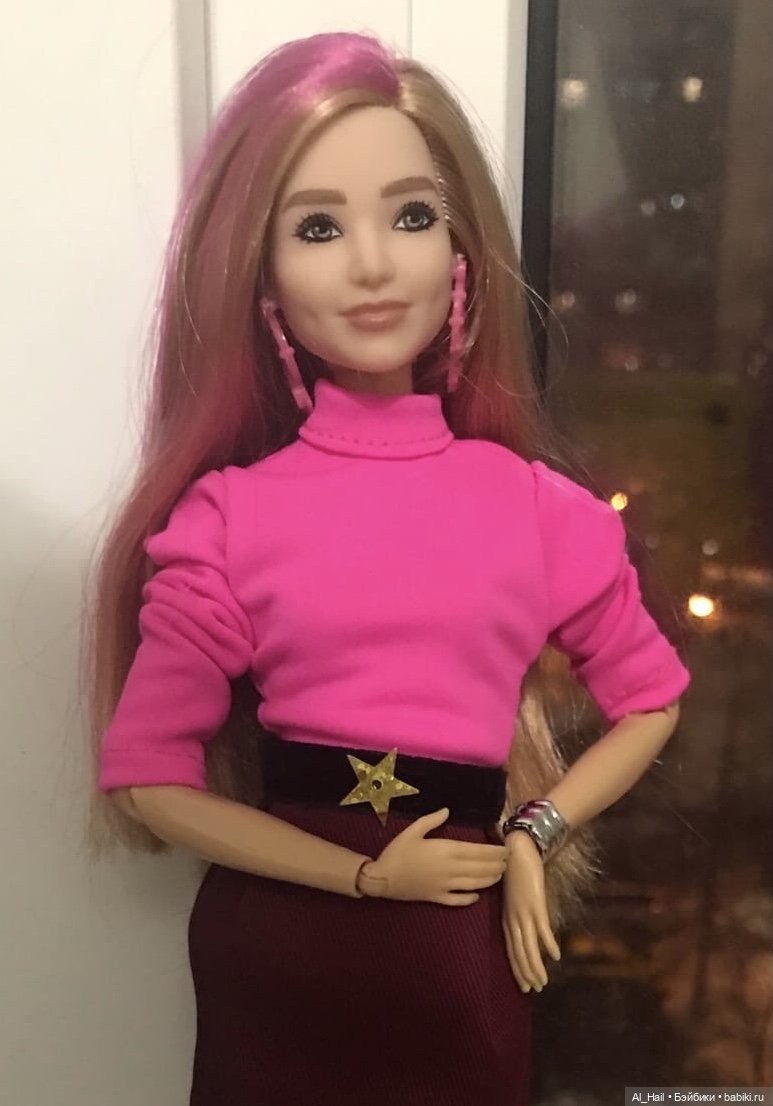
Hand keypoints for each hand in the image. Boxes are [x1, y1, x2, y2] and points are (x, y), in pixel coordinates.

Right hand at [358, 807, 508, 904]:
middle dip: (496, 865)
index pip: (477, 851)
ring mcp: (445, 885)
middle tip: (508, 862)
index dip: (494, 852)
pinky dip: (470, 899)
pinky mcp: (438, 898)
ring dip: (489, 880)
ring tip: (499, 875)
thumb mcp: (412, 830)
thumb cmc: (397, 852)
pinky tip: (477, 896)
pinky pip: (458, 900)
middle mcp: (450, 869)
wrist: (382, 878)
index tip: (506, 849)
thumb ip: (431, 820)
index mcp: (446, 850)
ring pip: (474, 884)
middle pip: (480, 868)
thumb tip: (447, 810)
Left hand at [501, 831, 560, 992]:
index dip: (517, 968)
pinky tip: (555, 956)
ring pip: (528, 946)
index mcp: (506, 918)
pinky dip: (548, 943)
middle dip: (525, 972)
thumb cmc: (514, 873)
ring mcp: (524, 913)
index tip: (523, 985)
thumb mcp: (512, 898)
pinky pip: (542, 928)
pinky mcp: (535, 904)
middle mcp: (513, 919)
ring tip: (542, 982)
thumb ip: (516, 914)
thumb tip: (524, 930)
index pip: (511, 949)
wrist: (518, 850)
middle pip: (519, 952)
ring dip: (535, 966)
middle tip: (532, 990)